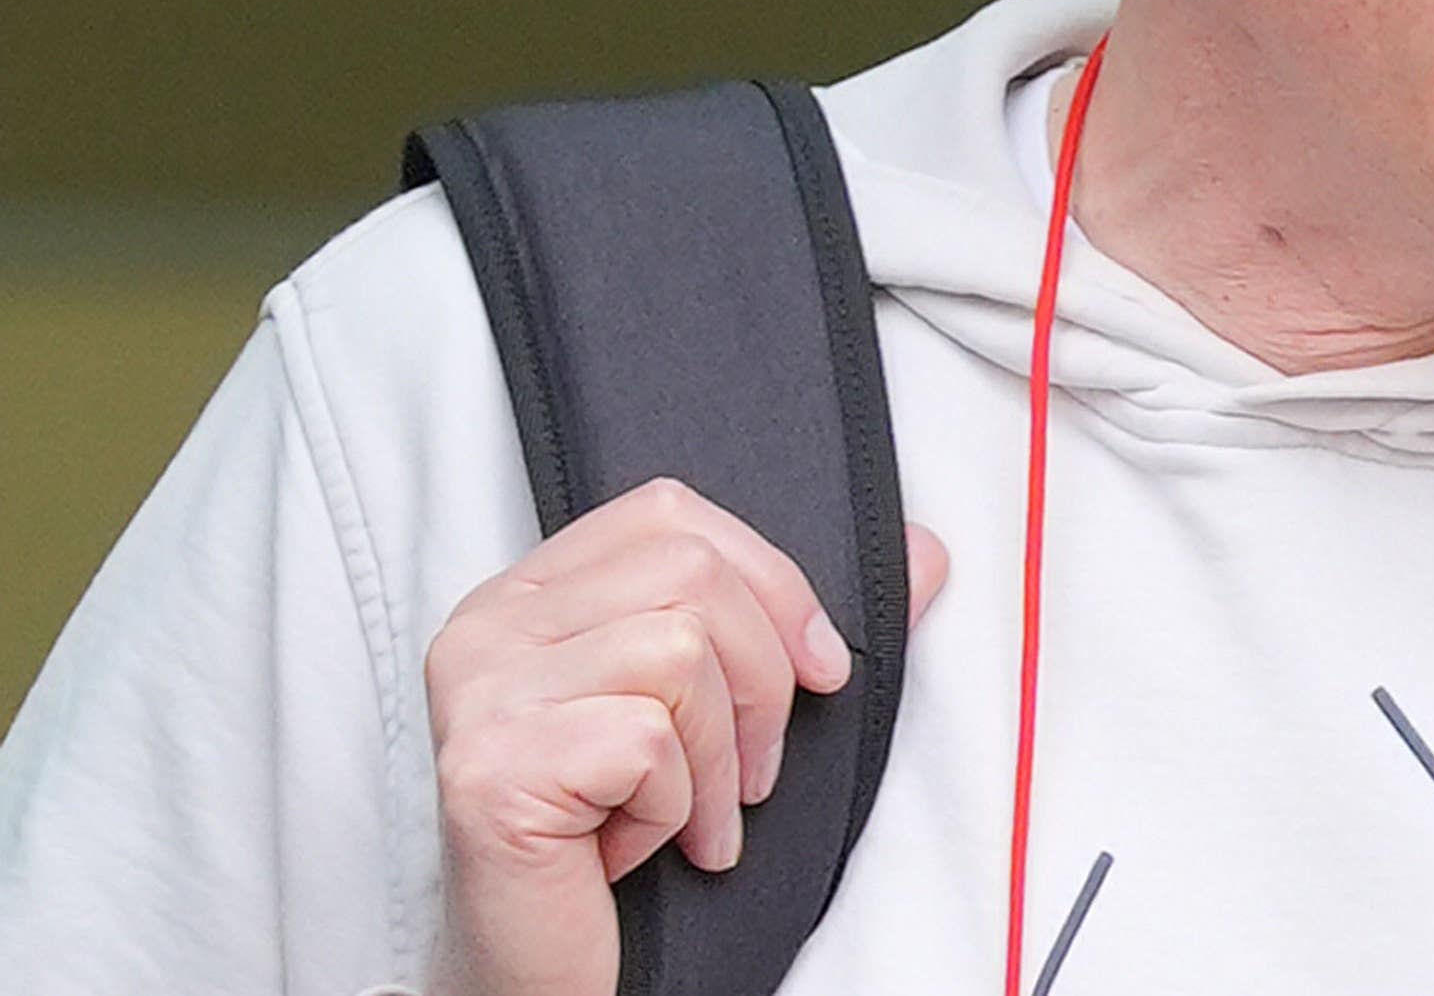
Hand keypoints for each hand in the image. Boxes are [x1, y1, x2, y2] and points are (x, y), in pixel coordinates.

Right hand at [420, 476, 951, 995]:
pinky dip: (672, 809)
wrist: (545, 977)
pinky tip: (640, 851)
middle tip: (757, 776)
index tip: (822, 667)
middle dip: (763, 680)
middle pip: (689, 571)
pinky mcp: (488, 769)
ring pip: (677, 650)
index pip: (668, 513)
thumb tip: (927, 552)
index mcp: (532, 595)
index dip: (771, 579)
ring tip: (697, 821)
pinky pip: (643, 741)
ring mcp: (478, 695)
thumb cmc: (631, 838)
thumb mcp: (721, 715)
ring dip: (720, 759)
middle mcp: (486, 628)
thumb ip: (804, 624)